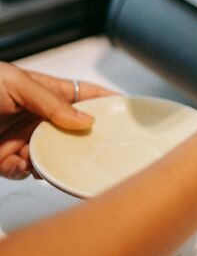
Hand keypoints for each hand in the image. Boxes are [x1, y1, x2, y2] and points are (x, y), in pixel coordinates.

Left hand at [0, 63, 115, 179]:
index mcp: (42, 91)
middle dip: (82, 141)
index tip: (125, 108)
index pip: (81, 95)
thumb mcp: (17, 83)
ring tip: (48, 158)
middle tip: (94, 148)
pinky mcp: (4, 158)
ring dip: (52, 160)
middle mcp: (35, 116)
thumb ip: (51, 101)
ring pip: (50, 154)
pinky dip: (25, 172)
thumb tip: (85, 118)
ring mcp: (21, 138)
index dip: (104, 99)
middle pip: (70, 131)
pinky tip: (25, 165)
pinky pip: (22, 171)